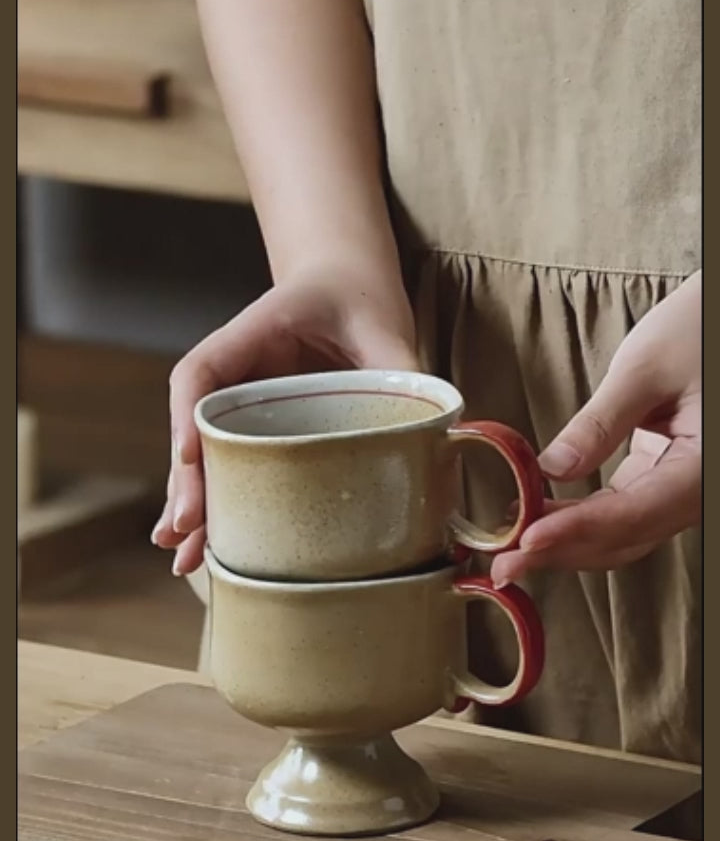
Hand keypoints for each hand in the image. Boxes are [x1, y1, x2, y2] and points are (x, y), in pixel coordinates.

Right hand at [152, 271, 417, 575]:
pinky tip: (212, 544)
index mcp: (254, 333)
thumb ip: (400, 370)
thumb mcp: (382, 326)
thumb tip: (433, 431)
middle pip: (196, 427)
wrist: (349, 285)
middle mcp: (236, 370)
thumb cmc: (359, 298)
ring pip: (207, 454)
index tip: (192, 458)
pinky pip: (234, 461)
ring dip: (196, 504)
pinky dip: (223, 501)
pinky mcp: (262, 424)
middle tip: (183, 532)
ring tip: (185, 556)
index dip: (189, 416)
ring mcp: (244, 401)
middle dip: (188, 482)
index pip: (202, 371)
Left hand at [491, 271, 700, 585]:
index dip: (577, 529)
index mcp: (704, 466)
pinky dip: (581, 521)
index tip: (528, 538)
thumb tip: (554, 468)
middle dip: (561, 551)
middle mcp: (698, 488)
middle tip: (505, 562)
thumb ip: (601, 423)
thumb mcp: (646, 369)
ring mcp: (681, 487)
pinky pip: (623, 512)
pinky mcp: (664, 478)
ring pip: (623, 534)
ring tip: (511, 546)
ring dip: (567, 543)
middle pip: (625, 537)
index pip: (634, 512)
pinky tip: (540, 518)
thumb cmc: (698, 330)